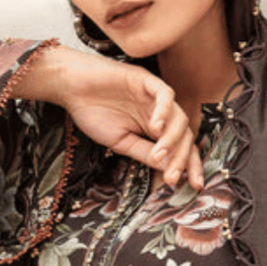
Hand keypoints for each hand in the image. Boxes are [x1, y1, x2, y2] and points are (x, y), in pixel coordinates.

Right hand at [13, 45, 202, 189]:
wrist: (70, 87)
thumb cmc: (93, 112)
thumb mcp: (121, 142)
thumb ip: (145, 153)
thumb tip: (168, 169)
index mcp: (155, 128)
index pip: (181, 147)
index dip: (190, 165)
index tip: (196, 185)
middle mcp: (159, 112)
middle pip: (185, 135)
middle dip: (183, 159)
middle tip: (173, 177)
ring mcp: (154, 96)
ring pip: (179, 117)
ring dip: (172, 139)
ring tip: (158, 154)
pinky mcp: (145, 80)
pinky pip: (165, 94)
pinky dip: (164, 111)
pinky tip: (155, 127)